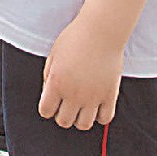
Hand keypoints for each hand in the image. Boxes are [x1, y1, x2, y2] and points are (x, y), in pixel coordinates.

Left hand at [38, 14, 124, 130]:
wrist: (101, 30)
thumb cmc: (76, 38)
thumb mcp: (53, 55)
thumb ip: (49, 76)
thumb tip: (49, 94)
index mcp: (56, 83)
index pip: (46, 112)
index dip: (48, 107)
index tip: (53, 101)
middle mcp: (73, 94)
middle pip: (64, 122)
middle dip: (63, 114)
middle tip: (67, 103)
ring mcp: (93, 96)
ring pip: (84, 125)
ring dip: (80, 118)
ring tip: (82, 106)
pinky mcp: (110, 95)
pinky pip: (105, 119)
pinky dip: (100, 116)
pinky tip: (97, 105)